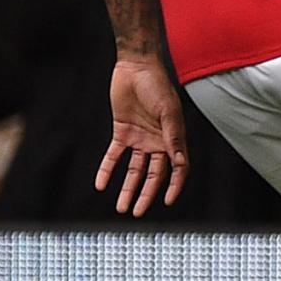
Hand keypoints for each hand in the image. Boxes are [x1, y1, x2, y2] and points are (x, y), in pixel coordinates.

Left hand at [98, 56, 189, 216]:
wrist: (135, 68)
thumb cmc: (157, 86)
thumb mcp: (168, 112)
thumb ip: (173, 137)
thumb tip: (180, 163)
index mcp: (173, 138)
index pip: (177, 169)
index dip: (174, 186)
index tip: (166, 202)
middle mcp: (157, 142)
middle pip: (153, 174)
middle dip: (146, 194)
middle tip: (137, 212)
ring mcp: (139, 138)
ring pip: (134, 170)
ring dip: (128, 188)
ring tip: (121, 206)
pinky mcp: (122, 132)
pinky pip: (114, 156)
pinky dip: (108, 170)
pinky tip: (101, 184)